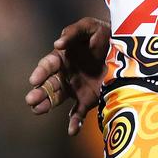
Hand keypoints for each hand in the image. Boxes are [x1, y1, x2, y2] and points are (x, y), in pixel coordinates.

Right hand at [26, 18, 109, 135]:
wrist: (126, 49)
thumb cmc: (105, 34)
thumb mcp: (90, 27)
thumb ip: (74, 32)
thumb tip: (57, 44)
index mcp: (63, 57)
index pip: (48, 65)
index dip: (41, 72)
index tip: (34, 80)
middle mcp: (66, 74)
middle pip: (49, 84)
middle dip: (39, 91)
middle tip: (31, 99)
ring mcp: (75, 88)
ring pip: (58, 98)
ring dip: (48, 104)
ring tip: (38, 110)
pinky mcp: (88, 100)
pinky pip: (78, 113)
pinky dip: (74, 123)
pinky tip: (71, 131)